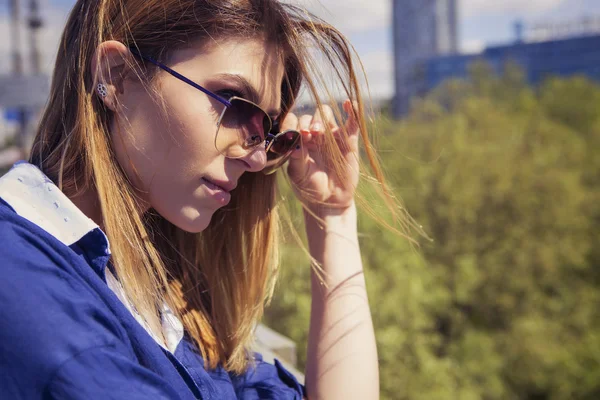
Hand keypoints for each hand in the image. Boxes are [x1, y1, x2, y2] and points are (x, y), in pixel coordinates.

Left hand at [281, 99, 359, 214]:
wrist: (329, 202)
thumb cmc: (309, 188)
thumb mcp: (298, 174)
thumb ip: (295, 157)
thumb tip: (295, 141)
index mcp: (298, 141)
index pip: (293, 121)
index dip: (292, 123)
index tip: (292, 134)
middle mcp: (314, 136)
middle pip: (310, 115)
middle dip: (308, 122)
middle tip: (308, 135)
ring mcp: (331, 137)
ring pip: (326, 114)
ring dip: (321, 118)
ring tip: (319, 133)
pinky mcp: (348, 141)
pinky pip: (351, 123)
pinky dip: (351, 111)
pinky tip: (347, 103)